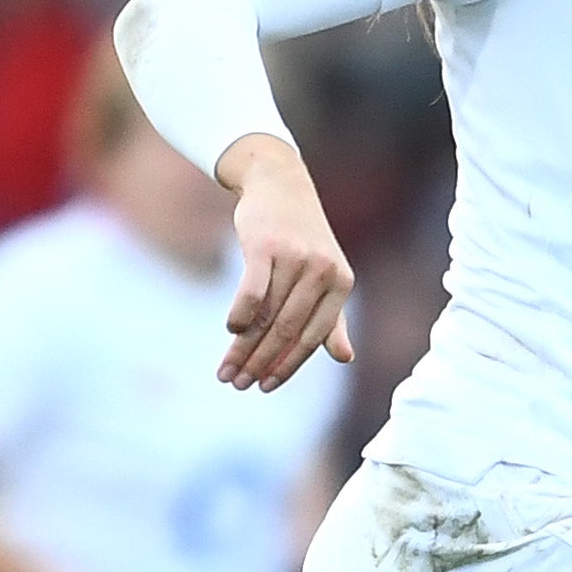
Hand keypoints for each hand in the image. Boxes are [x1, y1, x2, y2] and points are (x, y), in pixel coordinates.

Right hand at [214, 135, 354, 390]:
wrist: (280, 183)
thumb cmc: (302, 237)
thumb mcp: (324, 275)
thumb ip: (333, 318)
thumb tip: (345, 358)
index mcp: (341, 283)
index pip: (312, 338)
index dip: (287, 367)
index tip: (265, 387)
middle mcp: (322, 271)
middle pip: (286, 331)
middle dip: (259, 364)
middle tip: (237, 385)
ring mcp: (295, 257)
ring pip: (265, 316)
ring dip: (242, 349)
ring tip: (225, 370)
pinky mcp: (266, 245)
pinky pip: (252, 292)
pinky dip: (239, 316)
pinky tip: (231, 332)